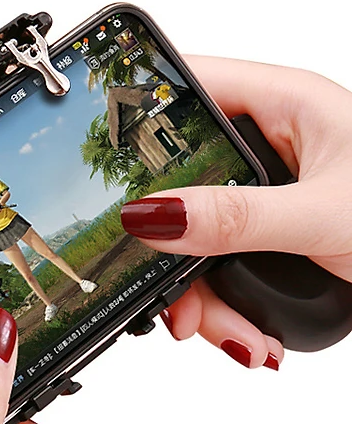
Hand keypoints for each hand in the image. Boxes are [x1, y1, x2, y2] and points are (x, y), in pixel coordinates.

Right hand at [120, 57, 351, 367]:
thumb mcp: (326, 215)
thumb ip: (236, 217)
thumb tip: (152, 215)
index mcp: (284, 106)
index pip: (182, 88)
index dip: (133, 115)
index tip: (97, 160)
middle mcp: (268, 148)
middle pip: (176, 180)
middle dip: (169, 244)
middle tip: (175, 292)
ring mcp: (265, 197)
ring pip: (192, 234)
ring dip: (200, 294)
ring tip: (232, 333)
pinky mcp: (269, 238)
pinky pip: (217, 266)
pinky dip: (223, 309)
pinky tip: (249, 335)